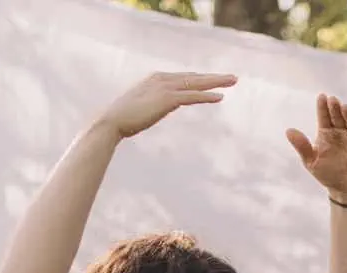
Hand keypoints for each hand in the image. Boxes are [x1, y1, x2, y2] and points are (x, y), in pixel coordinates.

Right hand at [98, 72, 235, 140]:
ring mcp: (165, 88)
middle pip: (194, 77)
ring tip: (233, 81)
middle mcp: (162, 79)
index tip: (215, 81)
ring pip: (197, 83)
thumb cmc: (124, 118)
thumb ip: (155, 104)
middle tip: (233, 78)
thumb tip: (162, 108)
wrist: (113, 121)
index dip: (201, 80)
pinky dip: (207, 96)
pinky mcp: (167, 99)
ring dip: (216, 82)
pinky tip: (220, 97)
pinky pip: (192, 96)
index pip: (185, 78)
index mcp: (157, 80)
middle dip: (214, 77)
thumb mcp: (143, 107)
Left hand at [286, 94, 346, 198]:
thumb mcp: (311, 162)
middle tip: (332, 100)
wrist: (344, 191)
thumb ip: (302, 146)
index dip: (323, 108)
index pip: (324, 117)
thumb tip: (288, 131)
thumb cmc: (327, 175)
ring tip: (344, 107)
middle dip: (335, 108)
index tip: (321, 97)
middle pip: (338, 117)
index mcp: (326, 134)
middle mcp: (340, 133)